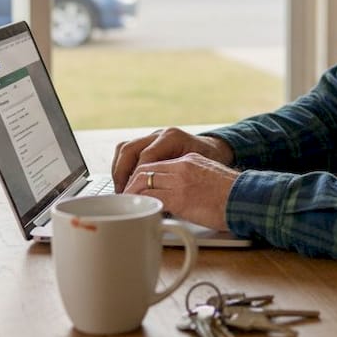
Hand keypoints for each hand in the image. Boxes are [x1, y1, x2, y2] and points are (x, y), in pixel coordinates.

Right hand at [111, 126, 234, 189]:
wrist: (216, 150)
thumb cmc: (211, 163)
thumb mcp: (199, 172)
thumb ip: (179, 183)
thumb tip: (159, 202)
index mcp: (172, 138)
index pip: (146, 157)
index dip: (136, 178)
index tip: (132, 195)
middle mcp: (160, 134)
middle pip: (129, 149)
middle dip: (122, 173)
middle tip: (122, 194)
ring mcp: (152, 137)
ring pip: (125, 148)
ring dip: (119, 169)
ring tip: (121, 189)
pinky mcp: (148, 143)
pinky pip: (128, 151)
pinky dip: (122, 166)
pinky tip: (125, 182)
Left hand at [122, 152, 238, 230]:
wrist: (246, 198)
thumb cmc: (233, 195)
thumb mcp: (209, 178)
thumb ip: (191, 182)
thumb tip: (178, 198)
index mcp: (189, 160)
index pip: (155, 163)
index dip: (140, 176)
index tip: (135, 188)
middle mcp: (181, 166)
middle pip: (144, 170)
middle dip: (131, 185)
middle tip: (125, 199)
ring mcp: (179, 181)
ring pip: (143, 182)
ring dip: (133, 195)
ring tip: (130, 207)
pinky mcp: (180, 198)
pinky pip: (152, 198)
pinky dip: (143, 206)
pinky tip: (141, 214)